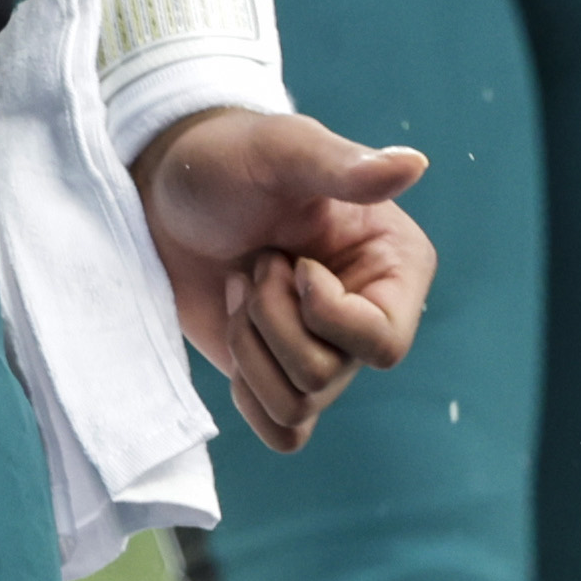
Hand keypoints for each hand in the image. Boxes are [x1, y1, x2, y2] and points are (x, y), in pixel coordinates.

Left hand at [133, 107, 432, 448]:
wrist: (166, 190)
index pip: (382, 344)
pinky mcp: (280, 373)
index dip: (323, 315)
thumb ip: (343, 165)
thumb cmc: (229, 158)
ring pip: (296, 404)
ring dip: (248, 346)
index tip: (290, 261)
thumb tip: (414, 164)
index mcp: (394, 266)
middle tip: (254, 263)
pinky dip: (249, 396)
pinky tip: (234, 332)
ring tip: (240, 285)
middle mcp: (369, 316)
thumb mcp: (282, 150)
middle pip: (327, 376)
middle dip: (269, 320)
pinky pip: (283, 430)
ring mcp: (324, 349)